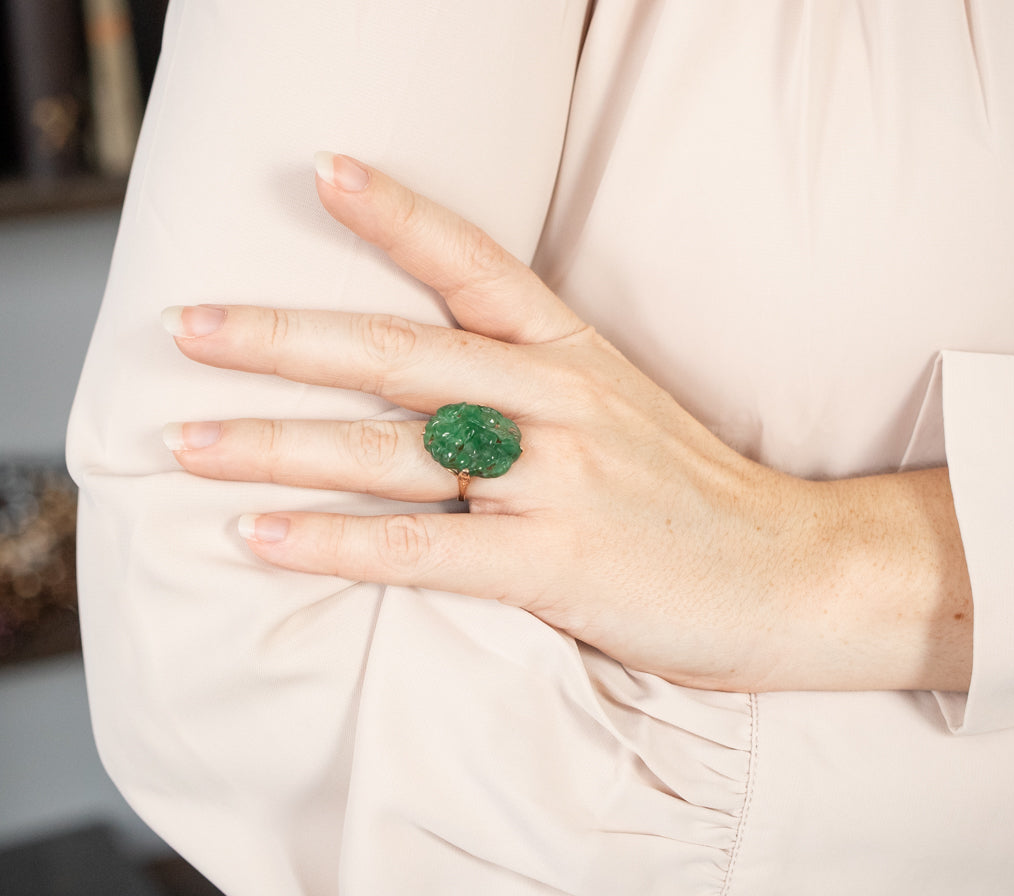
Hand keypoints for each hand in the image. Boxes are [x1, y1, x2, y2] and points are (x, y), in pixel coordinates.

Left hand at [162, 153, 973, 692]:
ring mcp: (558, 479)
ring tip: (189, 443)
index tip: (325, 172)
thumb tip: (438, 400)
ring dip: (279, 444)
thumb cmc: (700, 498)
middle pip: (401, 354)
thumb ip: (539, 392)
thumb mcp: (627, 412)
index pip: (478, 265)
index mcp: (577, 356)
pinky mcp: (556, 562)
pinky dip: (336, 544)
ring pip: (394, 450)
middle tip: (188, 326)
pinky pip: (422, 550)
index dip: (399, 215)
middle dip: (284, 339)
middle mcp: (560, 402)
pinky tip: (262, 536)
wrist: (793, 572)